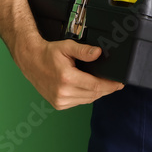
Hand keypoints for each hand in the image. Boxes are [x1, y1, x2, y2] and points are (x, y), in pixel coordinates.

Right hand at [0, 0, 122, 110]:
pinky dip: (86, 96)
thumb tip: (99, 53)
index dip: (110, 86)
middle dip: (106, 89)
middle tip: (115, 83)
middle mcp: (63, 92)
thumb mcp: (67, 47)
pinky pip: (79, 102)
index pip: (95, 86)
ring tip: (103, 85)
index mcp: (66, 78)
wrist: (31, 61)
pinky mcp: (58, 105)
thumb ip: (84, 51)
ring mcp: (60, 101)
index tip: (120, 83)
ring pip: (87, 100)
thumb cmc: (49, 53)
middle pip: (93, 95)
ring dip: (97, 93)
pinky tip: (89, 88)